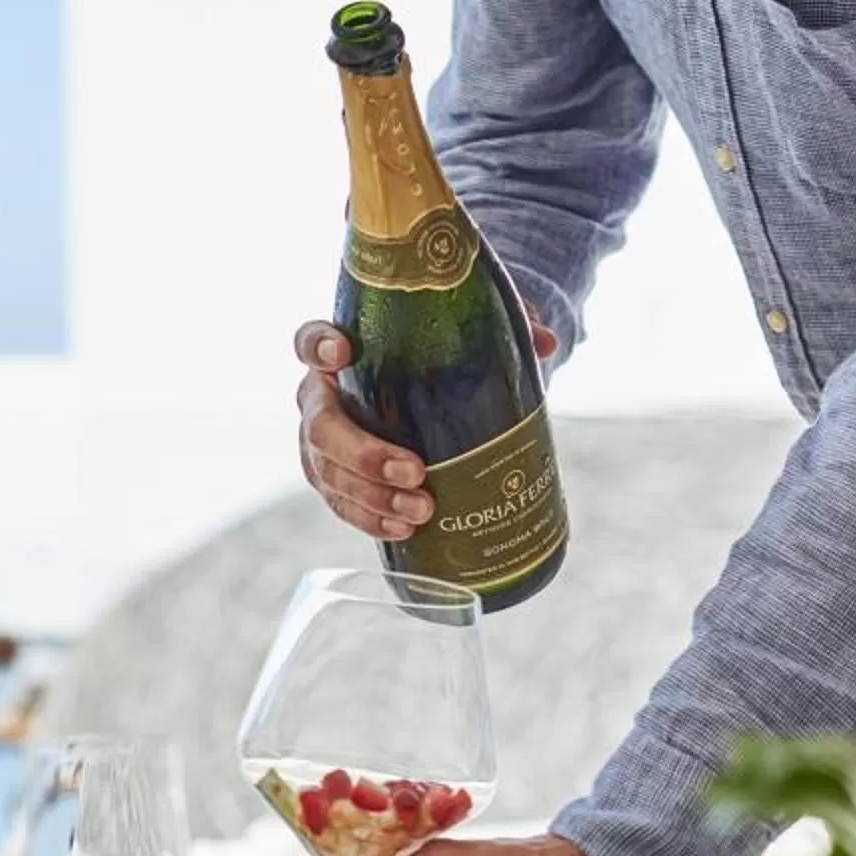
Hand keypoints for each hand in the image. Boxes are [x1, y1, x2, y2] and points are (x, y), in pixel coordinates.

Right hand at [294, 317, 559, 540]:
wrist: (432, 389)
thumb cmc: (440, 353)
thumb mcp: (473, 330)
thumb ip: (503, 325)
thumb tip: (546, 344)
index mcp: (340, 351)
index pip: (309, 342)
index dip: (317, 347)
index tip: (344, 354)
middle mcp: (321, 398)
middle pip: (320, 427)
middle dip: (364, 455)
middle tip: (415, 473)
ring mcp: (323, 445)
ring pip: (328, 474)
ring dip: (372, 499)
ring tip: (420, 512)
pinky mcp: (337, 481)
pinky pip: (342, 505)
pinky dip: (370, 520)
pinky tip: (402, 530)